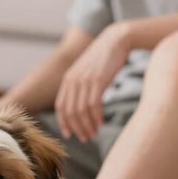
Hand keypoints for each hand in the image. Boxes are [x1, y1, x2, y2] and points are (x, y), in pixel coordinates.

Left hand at [55, 23, 130, 141]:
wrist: (116, 40)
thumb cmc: (103, 59)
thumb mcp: (86, 72)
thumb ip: (80, 86)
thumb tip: (80, 105)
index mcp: (68, 79)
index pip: (61, 107)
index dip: (64, 122)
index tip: (70, 135)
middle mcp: (72, 80)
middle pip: (70, 112)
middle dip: (77, 128)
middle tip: (86, 138)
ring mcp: (84, 80)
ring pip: (81, 111)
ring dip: (87, 125)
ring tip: (94, 134)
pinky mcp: (97, 80)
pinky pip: (93, 105)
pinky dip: (95, 117)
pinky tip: (101, 123)